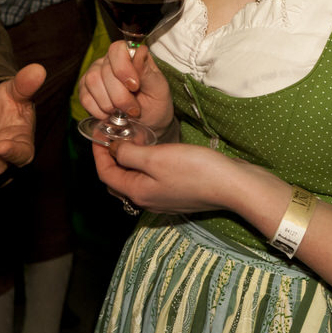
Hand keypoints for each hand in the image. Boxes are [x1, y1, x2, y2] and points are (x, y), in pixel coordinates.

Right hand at [78, 40, 175, 138]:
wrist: (148, 124)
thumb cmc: (155, 103)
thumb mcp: (158, 88)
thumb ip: (147, 71)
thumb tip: (140, 51)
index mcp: (129, 55)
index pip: (117, 49)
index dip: (123, 68)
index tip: (134, 87)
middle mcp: (108, 61)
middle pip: (104, 71)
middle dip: (120, 96)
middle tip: (133, 109)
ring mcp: (94, 74)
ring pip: (92, 82)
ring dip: (109, 104)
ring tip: (122, 113)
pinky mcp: (85, 90)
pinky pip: (85, 97)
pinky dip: (98, 111)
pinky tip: (110, 115)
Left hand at [92, 139, 267, 217]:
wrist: (233, 186)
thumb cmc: (195, 170)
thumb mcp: (156, 157)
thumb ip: (129, 154)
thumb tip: (113, 150)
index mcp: (137, 192)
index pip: (105, 173)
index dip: (98, 152)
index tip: (98, 132)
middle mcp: (147, 200)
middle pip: (117, 179)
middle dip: (110, 158)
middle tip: (111, 136)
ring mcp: (163, 199)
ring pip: (134, 180)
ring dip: (127, 161)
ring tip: (130, 139)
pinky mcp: (177, 194)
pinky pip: (151, 180)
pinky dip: (144, 166)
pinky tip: (152, 152)